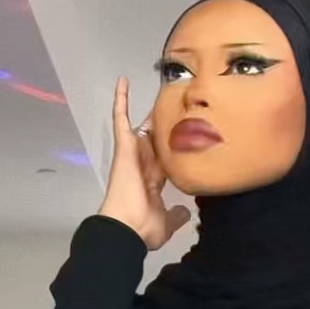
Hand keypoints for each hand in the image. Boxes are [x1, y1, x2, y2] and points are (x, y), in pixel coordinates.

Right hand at [97, 76, 190, 250]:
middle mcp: (144, 163)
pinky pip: (121, 118)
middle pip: (156, 138)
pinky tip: (123, 81)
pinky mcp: (124, 145)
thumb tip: (185, 212)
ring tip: (162, 86)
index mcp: (153, 179)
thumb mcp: (166, 222)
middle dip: (167, 125)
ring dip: (149, 109)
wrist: (127, 227)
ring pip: (142, 125)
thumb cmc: (144, 227)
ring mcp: (133, 152)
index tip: (189, 135)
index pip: (166, 157)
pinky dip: (121, 100)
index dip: (176, 147)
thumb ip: (176, 215)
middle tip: (180, 104)